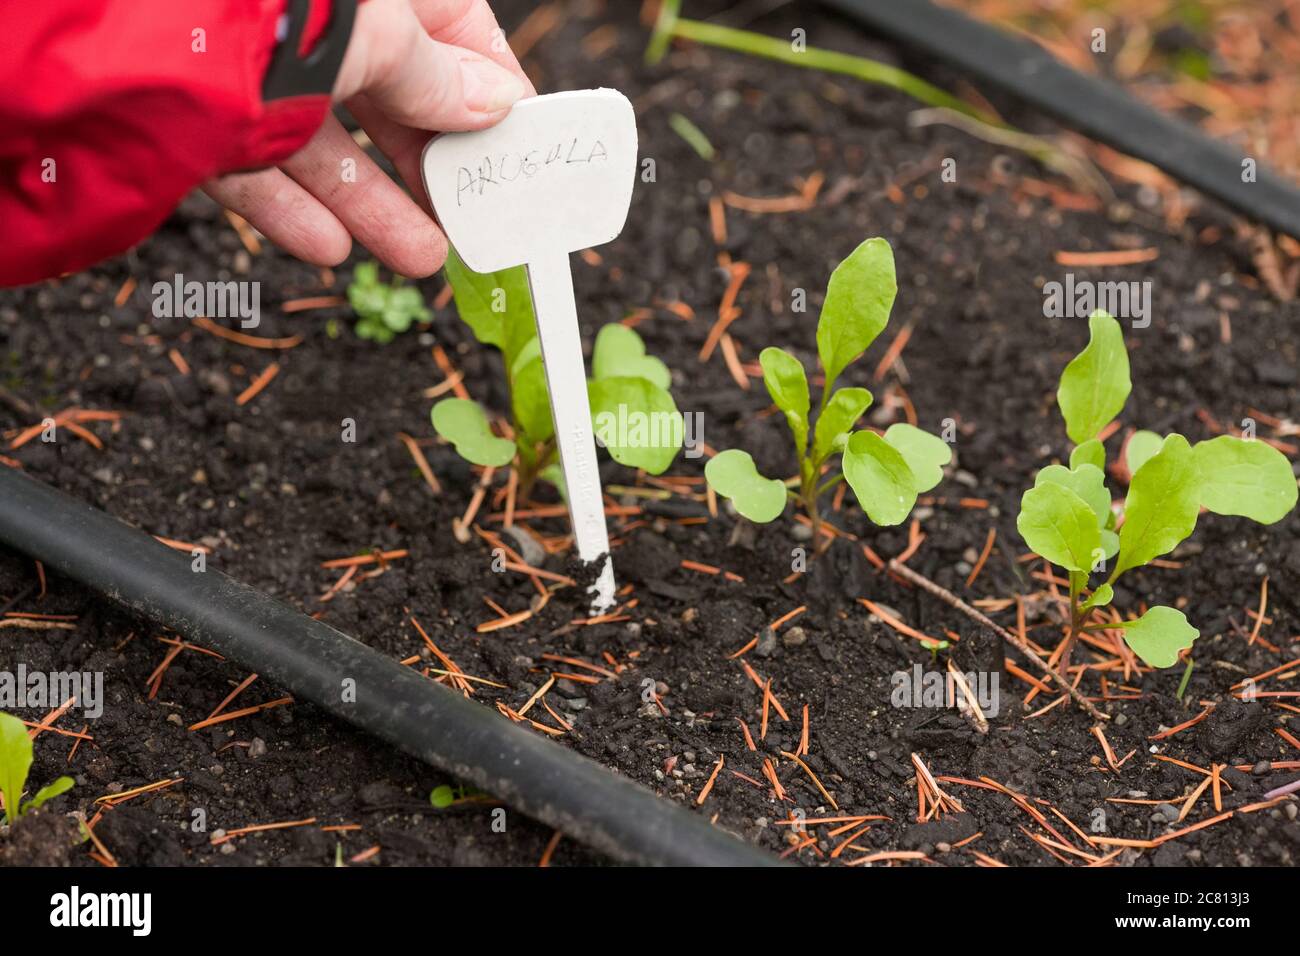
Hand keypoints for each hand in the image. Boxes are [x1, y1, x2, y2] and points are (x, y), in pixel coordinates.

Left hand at [204, 0, 532, 276]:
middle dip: (431, 166)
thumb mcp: (375, 38)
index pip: (453, 30)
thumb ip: (434, 76)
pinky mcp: (204, 112)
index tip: (517, 146)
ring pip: (326, 144)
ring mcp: (257, 67)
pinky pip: (258, 168)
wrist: (130, 22)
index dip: (490, 90)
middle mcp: (316, 23)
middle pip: (390, 99)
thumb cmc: (269, 3)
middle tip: (474, 220)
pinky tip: (331, 248)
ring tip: (422, 260)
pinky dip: (294, 210)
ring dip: (374, 205)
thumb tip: (492, 105)